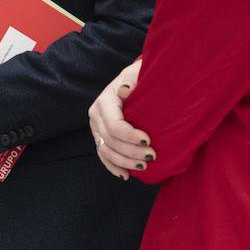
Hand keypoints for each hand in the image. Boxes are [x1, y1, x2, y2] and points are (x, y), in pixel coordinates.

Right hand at [89, 61, 154, 179]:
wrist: (134, 80)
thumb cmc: (139, 77)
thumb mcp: (137, 74)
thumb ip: (132, 80)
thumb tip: (124, 90)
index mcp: (105, 101)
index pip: (114, 125)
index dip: (130, 137)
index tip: (148, 140)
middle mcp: (96, 115)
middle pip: (110, 141)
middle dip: (131, 152)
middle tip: (152, 155)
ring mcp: (96, 127)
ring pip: (106, 151)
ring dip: (125, 162)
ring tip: (144, 166)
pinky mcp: (100, 136)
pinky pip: (103, 155)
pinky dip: (113, 167)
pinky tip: (126, 175)